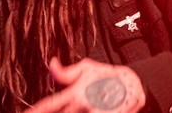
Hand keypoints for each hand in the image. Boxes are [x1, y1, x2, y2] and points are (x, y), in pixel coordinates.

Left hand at [24, 58, 145, 112]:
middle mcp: (82, 105)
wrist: (135, 83)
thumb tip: (51, 63)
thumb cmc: (109, 74)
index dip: (35, 111)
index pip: (49, 104)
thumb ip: (66, 72)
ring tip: (77, 109)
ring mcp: (94, 112)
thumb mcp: (87, 67)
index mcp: (74, 92)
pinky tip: (88, 111)